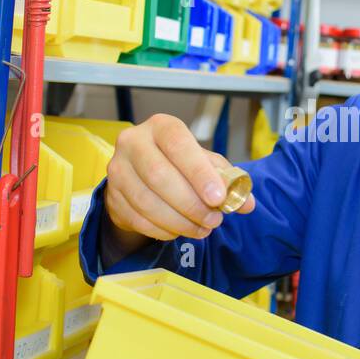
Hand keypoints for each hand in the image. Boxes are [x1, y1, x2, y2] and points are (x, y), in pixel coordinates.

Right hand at [104, 113, 255, 248]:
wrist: (139, 176)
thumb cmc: (177, 165)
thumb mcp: (204, 164)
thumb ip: (227, 180)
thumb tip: (247, 203)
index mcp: (161, 127)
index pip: (179, 145)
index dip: (199, 173)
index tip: (218, 198)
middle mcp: (133, 142)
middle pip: (159, 176)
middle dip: (191, 204)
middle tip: (214, 220)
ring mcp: (117, 170)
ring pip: (147, 202)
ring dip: (179, 221)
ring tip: (202, 229)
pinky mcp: (112, 196)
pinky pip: (138, 219)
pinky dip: (163, 230)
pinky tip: (179, 231)